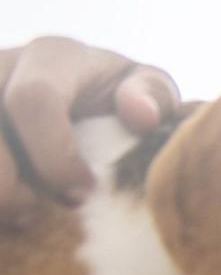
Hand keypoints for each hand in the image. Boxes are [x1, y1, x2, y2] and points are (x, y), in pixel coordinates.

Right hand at [0, 36, 178, 203]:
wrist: (88, 106)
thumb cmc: (122, 102)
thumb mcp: (148, 92)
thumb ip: (152, 96)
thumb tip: (140, 115)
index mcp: (53, 56)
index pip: (33, 100)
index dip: (52, 156)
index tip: (80, 196)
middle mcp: (1, 65)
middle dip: (5, 184)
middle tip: (35, 215)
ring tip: (15, 217)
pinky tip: (2, 218)